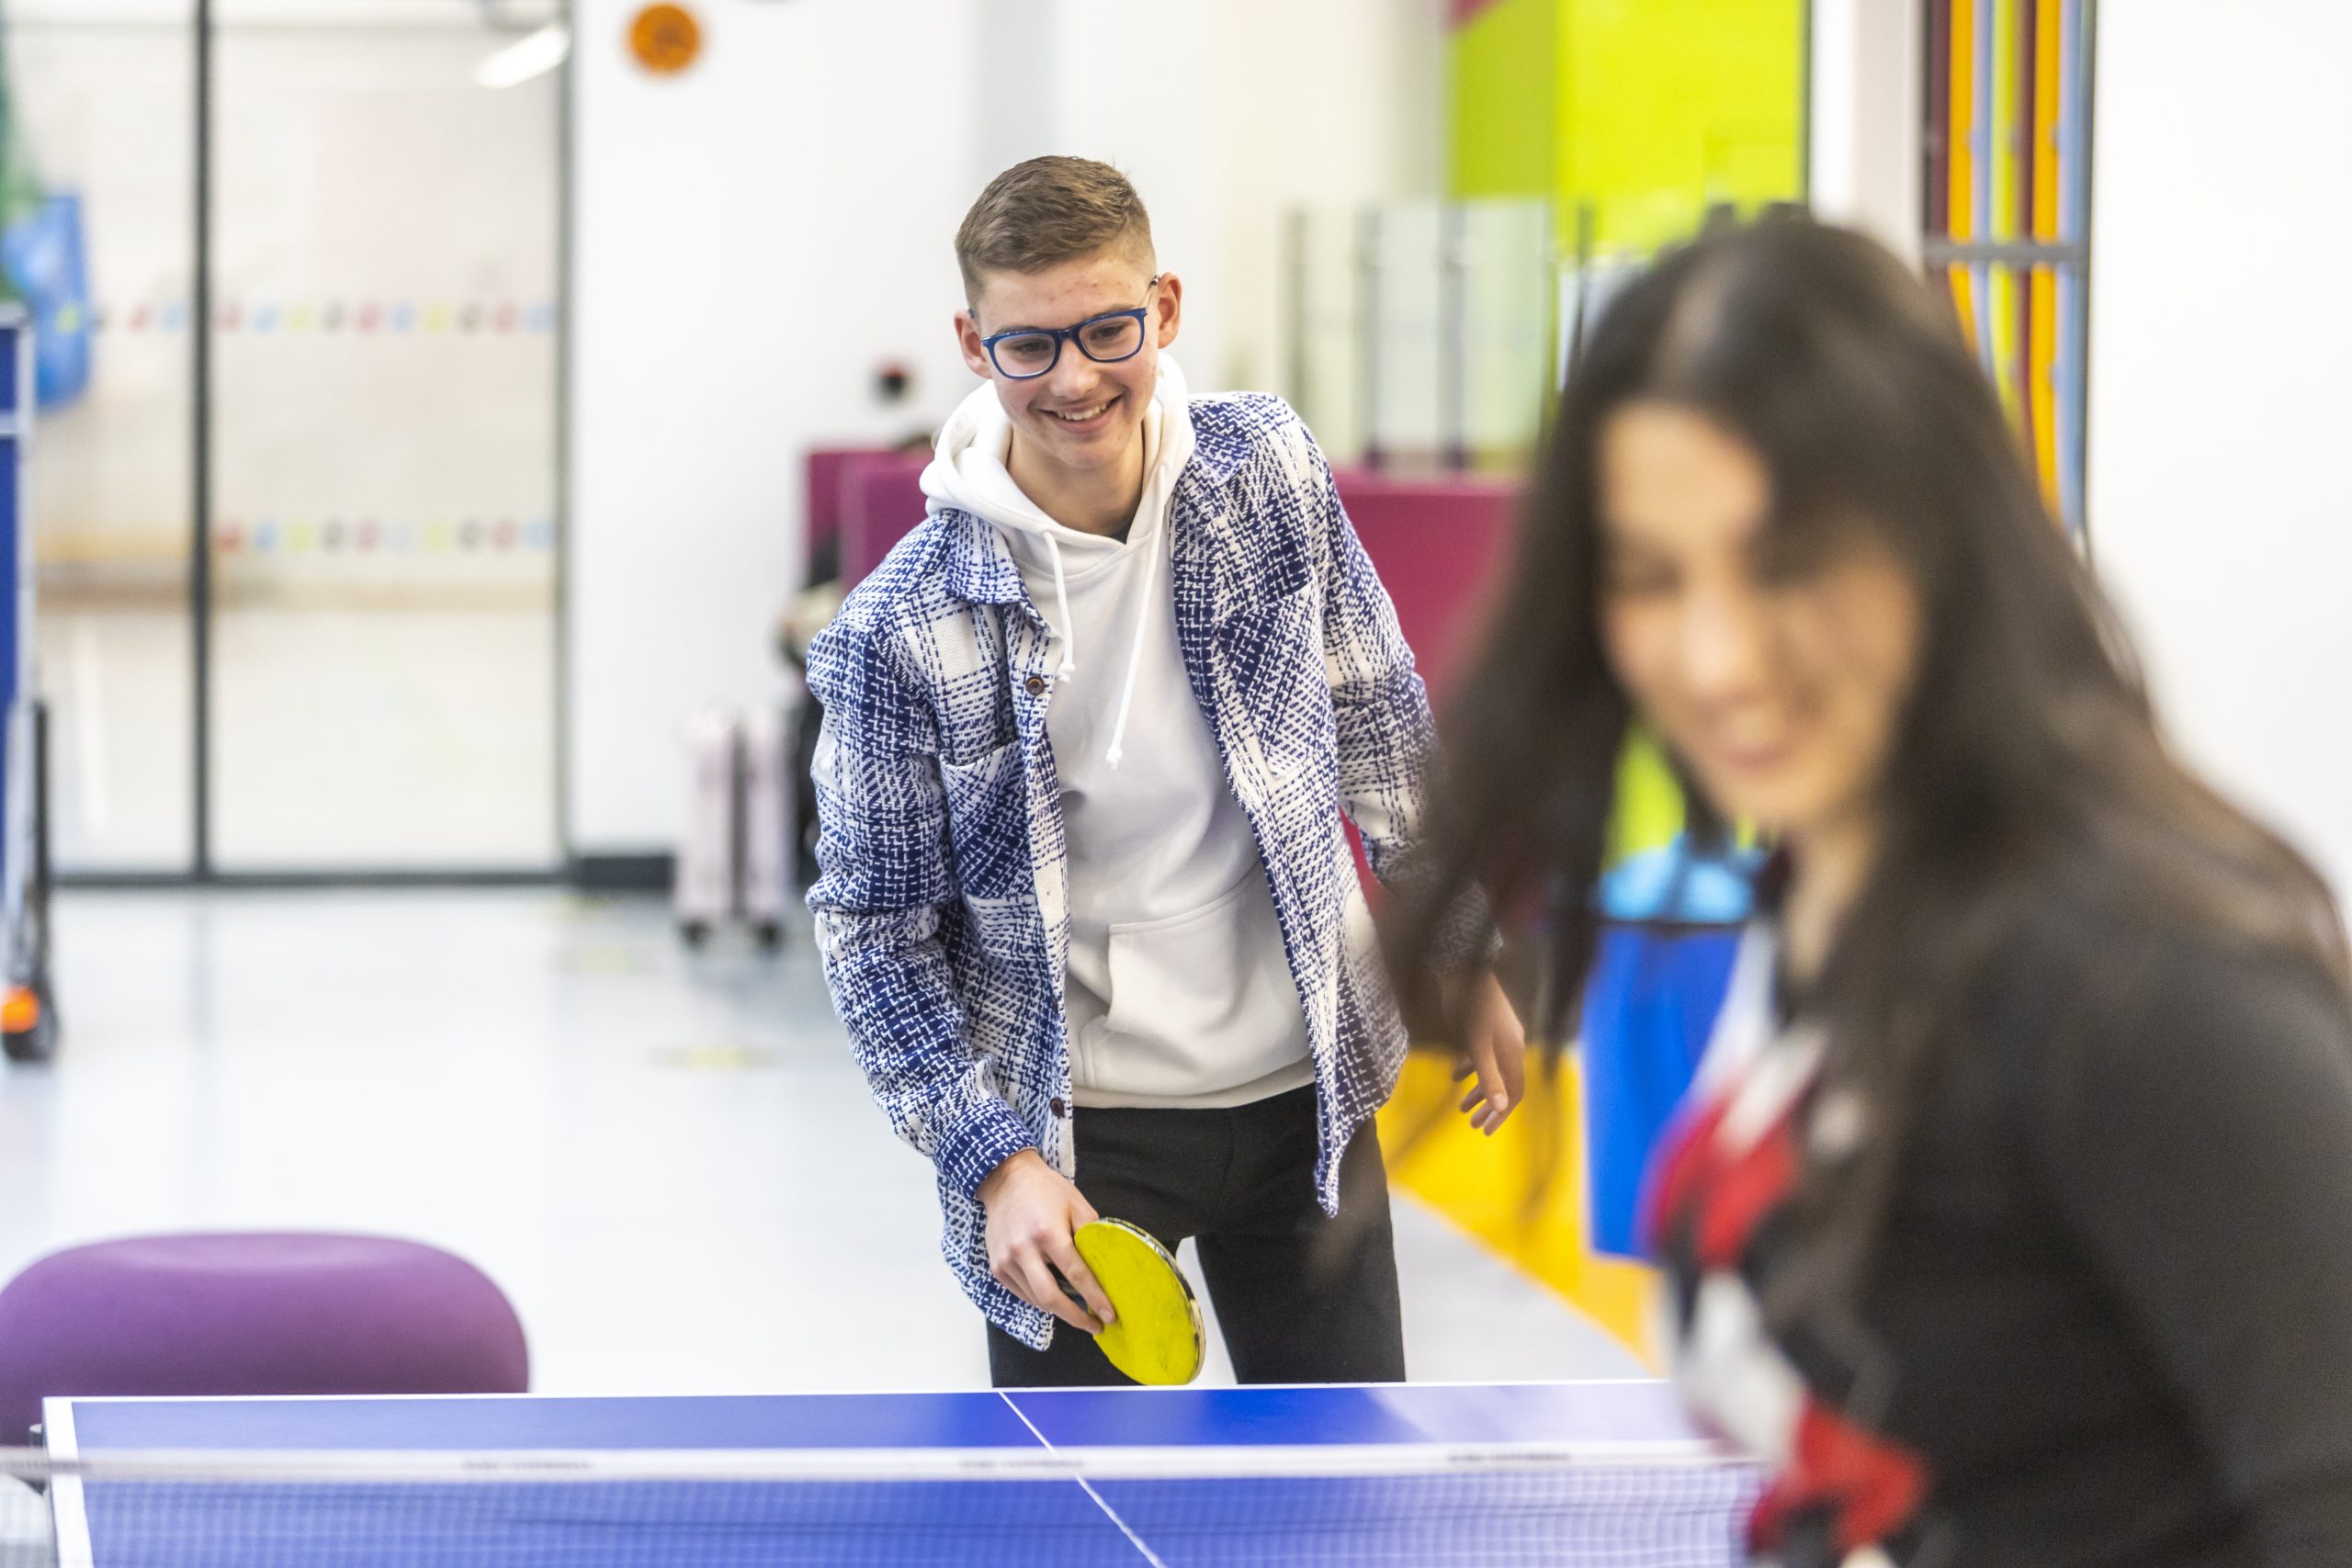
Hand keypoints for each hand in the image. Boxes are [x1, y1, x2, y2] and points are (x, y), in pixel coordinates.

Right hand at [976, 1149, 1116, 1333]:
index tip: (1110, 1315)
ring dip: (1059, 1309)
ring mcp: (1006, 1260)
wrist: (1006, 1180)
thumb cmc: (1046, 1190)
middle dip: (1076, 1318)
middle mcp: (1023, 1249)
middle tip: (1095, 1325)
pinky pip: (1022, 1294)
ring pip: (1036, 1300)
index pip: (1076, 1274)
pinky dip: (1040, 1300)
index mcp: (1047, 1232)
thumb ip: (1092, 1235)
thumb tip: (1107, 1266)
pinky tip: (1054, 1295)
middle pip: (1051, 1298)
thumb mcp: (1076, 1204)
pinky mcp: (997, 1266)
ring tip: (1078, 1310)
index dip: (1095, 1298)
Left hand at [1441, 967, 1526, 1134]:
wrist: (1461, 970)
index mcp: (1513, 1052)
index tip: (1486, 1131)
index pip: (1514, 1092)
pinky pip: (1483, 1055)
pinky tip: (1454, 1075)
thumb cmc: (1470, 1008)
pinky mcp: (1485, 1027)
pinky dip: (1471, 1068)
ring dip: (1478, 1090)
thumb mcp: (1477, 1046)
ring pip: (1492, 1070)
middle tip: (1472, 1125)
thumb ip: (1488, 1076)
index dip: (1501, 1114)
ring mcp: (1499, 1036)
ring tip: (1461, 1107)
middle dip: (1488, 1106)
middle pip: (1504, 1084)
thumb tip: (1501, 1108)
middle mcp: (1511, 1045)